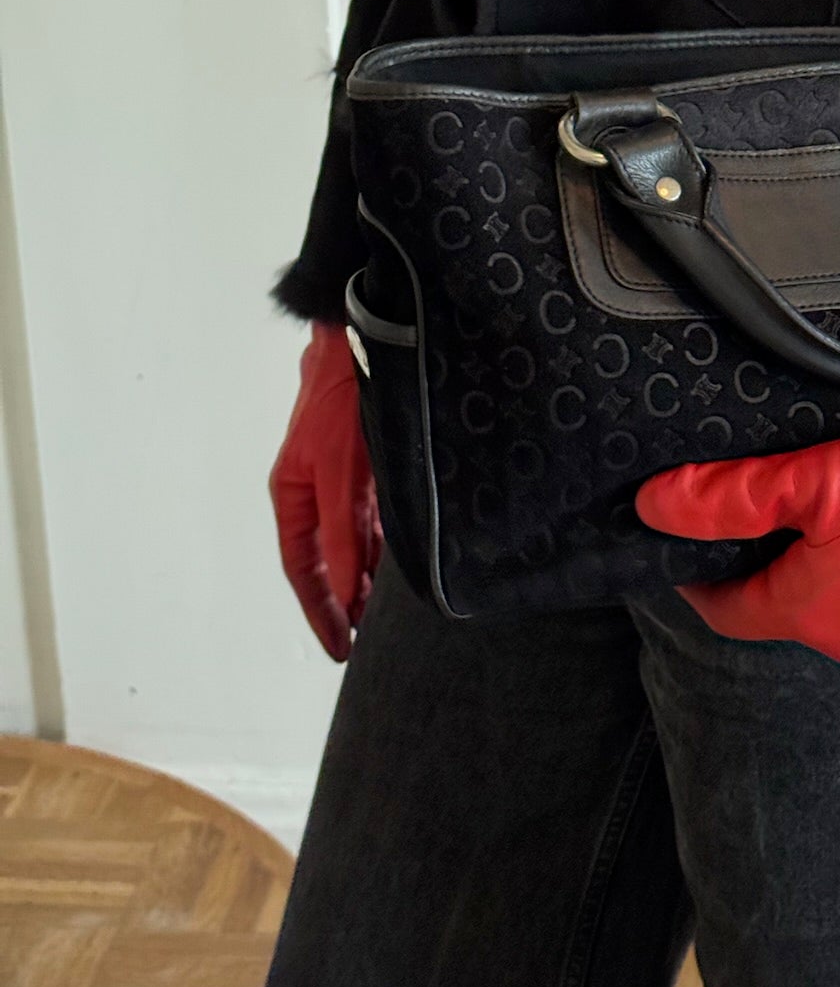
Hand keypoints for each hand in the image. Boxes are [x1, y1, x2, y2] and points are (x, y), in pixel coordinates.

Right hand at [269, 321, 381, 660]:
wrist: (359, 339)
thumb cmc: (340, 398)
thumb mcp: (341, 471)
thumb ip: (343, 530)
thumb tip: (344, 585)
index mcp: (293, 494)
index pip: (303, 568)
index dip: (320, 610)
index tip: (339, 647)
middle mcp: (316, 490)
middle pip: (328, 559)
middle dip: (344, 599)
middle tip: (365, 640)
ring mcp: (343, 478)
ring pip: (354, 540)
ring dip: (367, 575)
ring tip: (383, 614)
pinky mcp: (369, 464)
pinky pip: (374, 518)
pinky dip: (384, 544)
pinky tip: (399, 566)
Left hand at [635, 276, 839, 668]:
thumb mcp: (812, 480)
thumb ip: (726, 498)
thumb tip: (655, 507)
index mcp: (812, 613)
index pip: (728, 611)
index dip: (700, 580)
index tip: (685, 556)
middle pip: (786, 608)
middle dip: (767, 570)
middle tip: (758, 522)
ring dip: (826, 574)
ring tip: (829, 520)